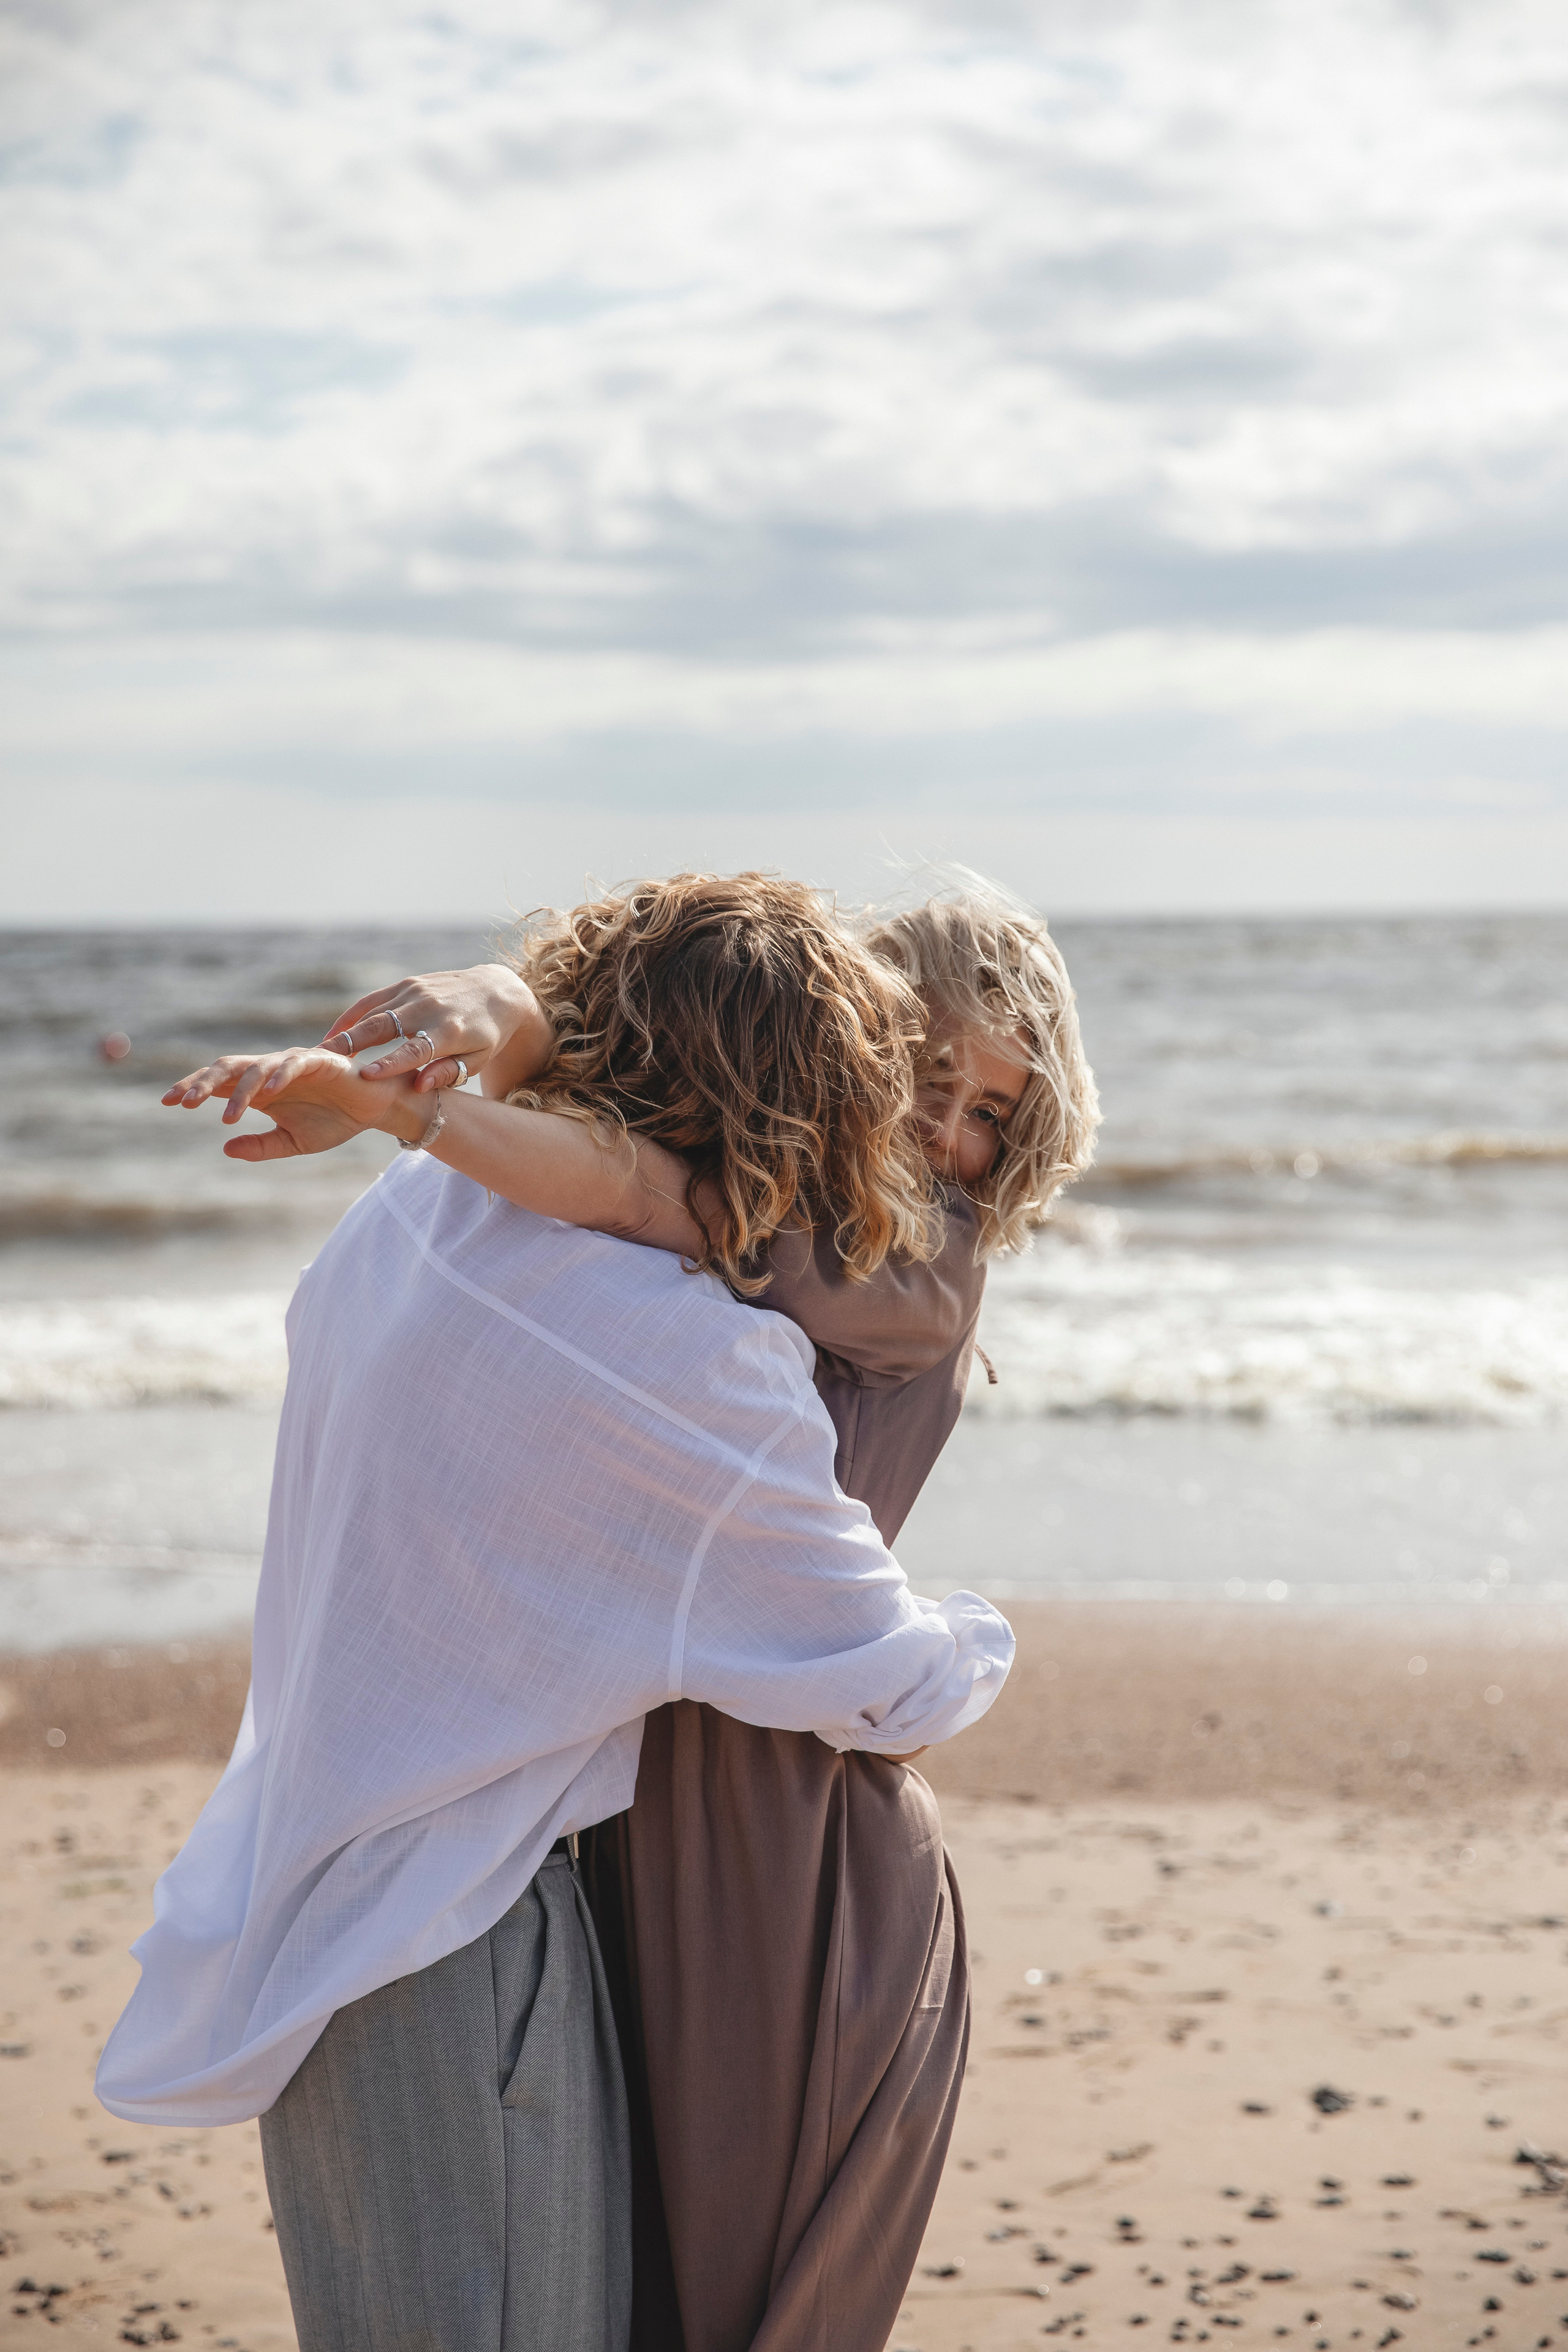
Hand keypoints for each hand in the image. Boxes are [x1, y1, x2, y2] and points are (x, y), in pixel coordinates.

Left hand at [161, 1048, 412, 1159]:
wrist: (375, 1110)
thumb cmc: (334, 1121)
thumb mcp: (293, 1143)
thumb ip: (261, 1147)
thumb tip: (227, 1149)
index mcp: (259, 1090)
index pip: (219, 1083)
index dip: (192, 1089)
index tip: (166, 1102)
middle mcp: (270, 1073)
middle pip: (227, 1068)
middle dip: (202, 1083)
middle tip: (181, 1102)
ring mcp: (292, 1064)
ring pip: (255, 1068)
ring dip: (237, 1092)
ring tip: (226, 1117)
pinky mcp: (319, 1060)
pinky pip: (293, 1064)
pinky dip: (279, 1076)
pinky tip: (268, 1095)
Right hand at [320, 964, 541, 1092]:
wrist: (497, 991)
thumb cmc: (487, 1036)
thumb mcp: (478, 1059)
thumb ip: (448, 1073)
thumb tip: (418, 1086)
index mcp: (449, 1031)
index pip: (415, 1050)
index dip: (390, 1063)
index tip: (365, 1076)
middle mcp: (429, 1008)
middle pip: (383, 1026)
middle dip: (351, 1043)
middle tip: (320, 1061)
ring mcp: (416, 992)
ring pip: (371, 1012)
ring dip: (344, 1032)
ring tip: (319, 1052)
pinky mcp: (407, 984)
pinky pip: (373, 1000)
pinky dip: (352, 1016)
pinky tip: (334, 1033)